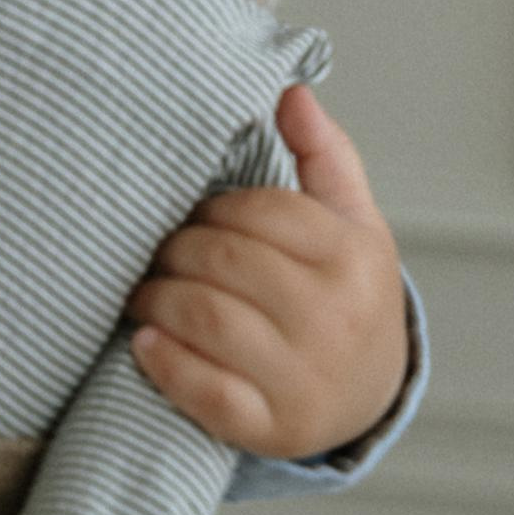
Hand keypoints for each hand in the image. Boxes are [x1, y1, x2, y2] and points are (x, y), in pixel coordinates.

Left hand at [126, 85, 408, 459]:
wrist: (370, 393)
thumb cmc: (343, 290)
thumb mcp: (351, 221)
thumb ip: (323, 154)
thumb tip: (290, 88)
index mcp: (353, 256)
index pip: (256, 210)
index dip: (209, 209)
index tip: (193, 216)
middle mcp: (336, 317)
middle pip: (220, 259)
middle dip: (172, 250)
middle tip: (156, 252)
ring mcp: (306, 377)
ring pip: (202, 315)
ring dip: (154, 297)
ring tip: (143, 291)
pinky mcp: (272, 426)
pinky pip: (205, 390)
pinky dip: (164, 362)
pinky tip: (145, 342)